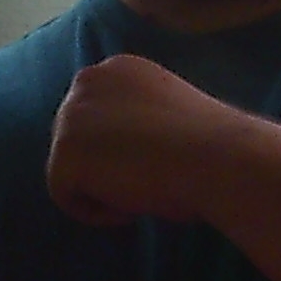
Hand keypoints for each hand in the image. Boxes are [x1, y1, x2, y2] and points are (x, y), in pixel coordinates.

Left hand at [46, 54, 251, 225]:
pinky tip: (132, 208)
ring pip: (71, 169)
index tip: (150, 165)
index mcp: (118, 68)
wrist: (217, 157)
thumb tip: (125, 153)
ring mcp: (70, 116)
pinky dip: (97, 212)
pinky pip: (66, 196)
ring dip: (104, 188)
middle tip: (145, 185)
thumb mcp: (170, 114)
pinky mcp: (63, 154)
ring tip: (145, 194)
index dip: (120, 146)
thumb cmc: (210, 144)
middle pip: (77, 139)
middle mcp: (87, 81)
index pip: (98, 114)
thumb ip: (139, 121)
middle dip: (104, 166)